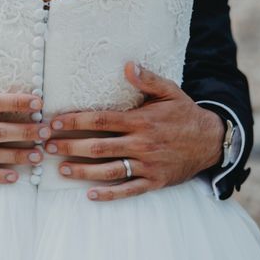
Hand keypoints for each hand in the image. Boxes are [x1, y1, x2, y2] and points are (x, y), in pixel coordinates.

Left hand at [44, 62, 224, 200]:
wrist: (212, 141)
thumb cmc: (185, 114)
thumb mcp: (170, 91)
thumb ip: (148, 79)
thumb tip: (128, 64)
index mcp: (141, 121)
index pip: (101, 120)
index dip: (75, 121)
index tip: (54, 121)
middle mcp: (142, 144)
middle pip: (98, 146)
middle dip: (70, 146)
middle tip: (47, 146)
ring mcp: (148, 165)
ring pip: (109, 170)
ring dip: (83, 171)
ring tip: (61, 169)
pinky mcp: (154, 182)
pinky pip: (128, 190)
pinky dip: (109, 194)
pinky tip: (90, 194)